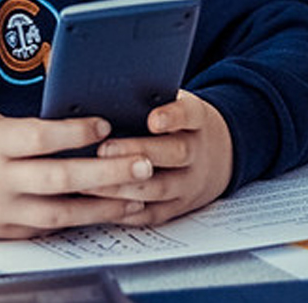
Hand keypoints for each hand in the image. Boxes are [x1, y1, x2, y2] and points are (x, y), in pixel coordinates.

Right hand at [0, 110, 153, 238]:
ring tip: (134, 199)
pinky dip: (74, 222)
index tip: (105, 123)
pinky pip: (43, 229)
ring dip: (102, 207)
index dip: (76, 132)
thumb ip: (22, 130)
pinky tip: (99, 215)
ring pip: (59, 213)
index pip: (41, 138)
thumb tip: (69, 128)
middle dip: (107, 173)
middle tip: (142, 165)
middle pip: (61, 178)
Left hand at [84, 90, 233, 225]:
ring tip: (90, 181)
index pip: (189, 115)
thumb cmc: (178, 125)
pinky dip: (125, 211)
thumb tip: (100, 93)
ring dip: (123, 186)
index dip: (172, 117)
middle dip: (138, 152)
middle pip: (174, 153)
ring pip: (160, 188)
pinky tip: (99, 205)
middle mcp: (197, 152)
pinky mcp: (177, 208)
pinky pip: (151, 214)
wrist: (218, 157)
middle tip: (104, 149)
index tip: (153, 119)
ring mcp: (190, 183)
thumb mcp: (174, 105)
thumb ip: (148, 100)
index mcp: (197, 120)